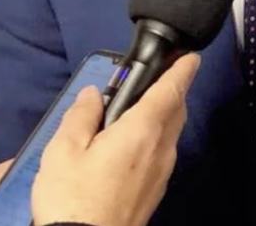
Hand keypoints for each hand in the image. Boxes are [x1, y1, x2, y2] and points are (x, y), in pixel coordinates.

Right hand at [32, 53, 200, 225]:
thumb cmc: (73, 197)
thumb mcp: (64, 150)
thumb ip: (81, 115)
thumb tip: (94, 94)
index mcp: (143, 130)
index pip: (171, 90)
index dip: (182, 69)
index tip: (191, 56)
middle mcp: (161, 148)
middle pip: (176, 109)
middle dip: (171, 89)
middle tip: (155, 78)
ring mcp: (162, 172)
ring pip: (170, 132)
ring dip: (162, 114)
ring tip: (137, 108)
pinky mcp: (156, 190)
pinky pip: (162, 152)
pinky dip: (154, 137)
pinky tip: (131, 143)